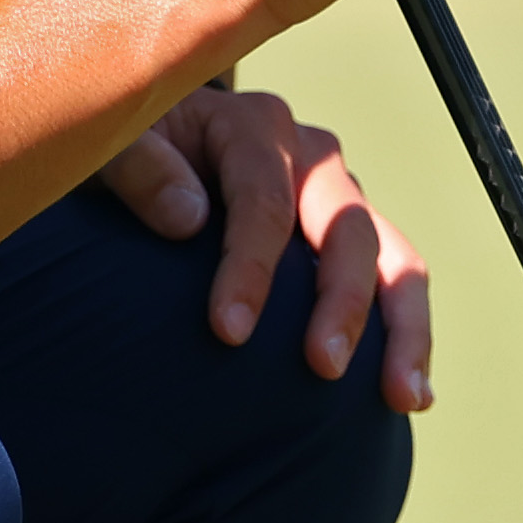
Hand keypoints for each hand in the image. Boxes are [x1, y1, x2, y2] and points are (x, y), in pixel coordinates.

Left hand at [102, 86, 434, 410]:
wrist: (150, 151)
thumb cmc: (127, 155)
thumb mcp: (113, 148)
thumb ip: (139, 170)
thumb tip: (188, 219)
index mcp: (254, 127)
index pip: (265, 201)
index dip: (251, 269)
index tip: (228, 332)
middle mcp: (311, 156)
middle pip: (348, 229)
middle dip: (342, 301)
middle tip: (323, 367)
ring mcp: (337, 198)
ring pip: (395, 258)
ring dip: (403, 329)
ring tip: (403, 395)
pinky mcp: (346, 238)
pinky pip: (394, 283)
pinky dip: (405, 336)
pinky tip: (409, 395)